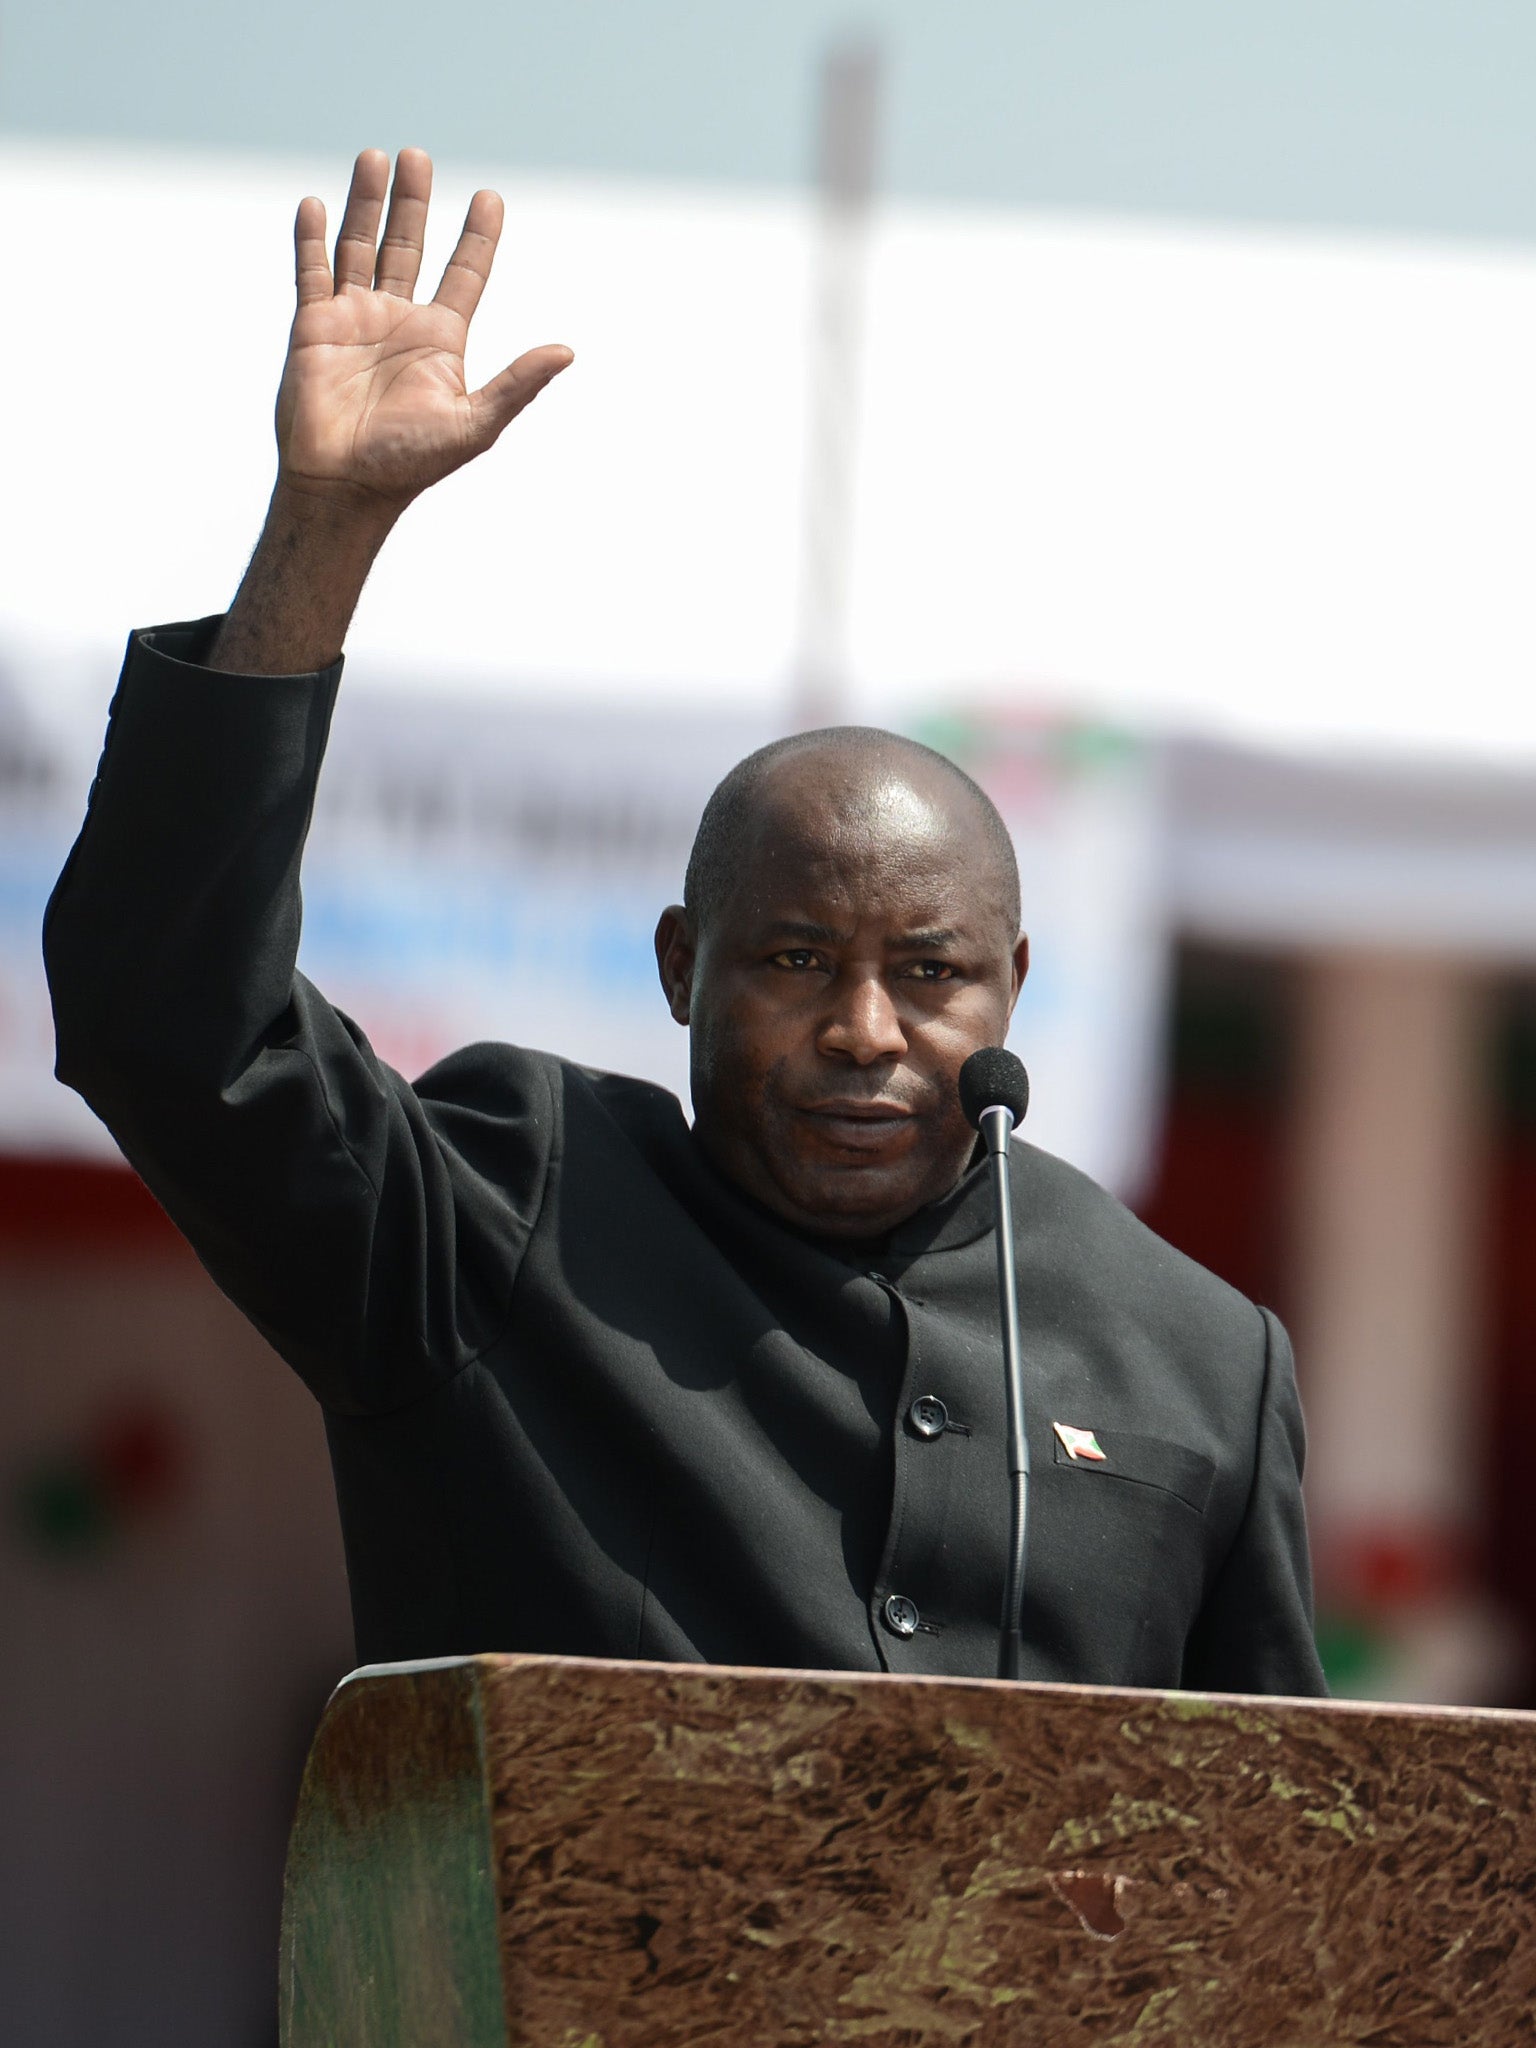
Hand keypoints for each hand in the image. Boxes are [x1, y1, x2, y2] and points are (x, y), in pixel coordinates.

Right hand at [275, 147, 571, 516]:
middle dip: (414, 202)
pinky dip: (312, 238)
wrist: (344, 487)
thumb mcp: (475, 423)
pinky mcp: (313, 327)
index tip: (490, 197)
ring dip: (367, 204)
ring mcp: (354, 319)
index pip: (465, 274)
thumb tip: (567, 351)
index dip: (478, 236)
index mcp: (441, 339)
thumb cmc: (410, 463)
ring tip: (376, 158)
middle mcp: (399, 321)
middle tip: (418, 156)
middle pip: (409, 245)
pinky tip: (316, 204)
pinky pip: (312, 272)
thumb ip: (518, 385)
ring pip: (361, 247)